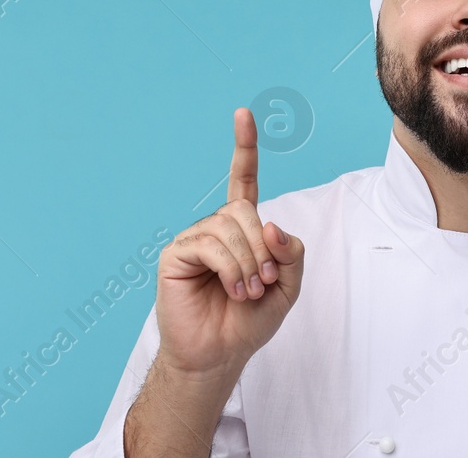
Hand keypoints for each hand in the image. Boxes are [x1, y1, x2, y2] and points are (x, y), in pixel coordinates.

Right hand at [152, 108, 304, 376]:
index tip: (243, 113)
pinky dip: (230, 268)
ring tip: (246, 292)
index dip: (244, 146)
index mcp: (242, 228)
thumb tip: (273, 225)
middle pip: (245, 210)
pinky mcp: (176, 254)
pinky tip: (231, 289)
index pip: (243, 179)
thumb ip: (291, 253)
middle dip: (263, 248)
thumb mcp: (287, 287)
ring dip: (248, 263)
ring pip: (230, 227)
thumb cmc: (249, 320)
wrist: (219, 353)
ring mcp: (194, 238)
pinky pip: (210, 245)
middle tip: (263, 281)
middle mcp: (216, 226)